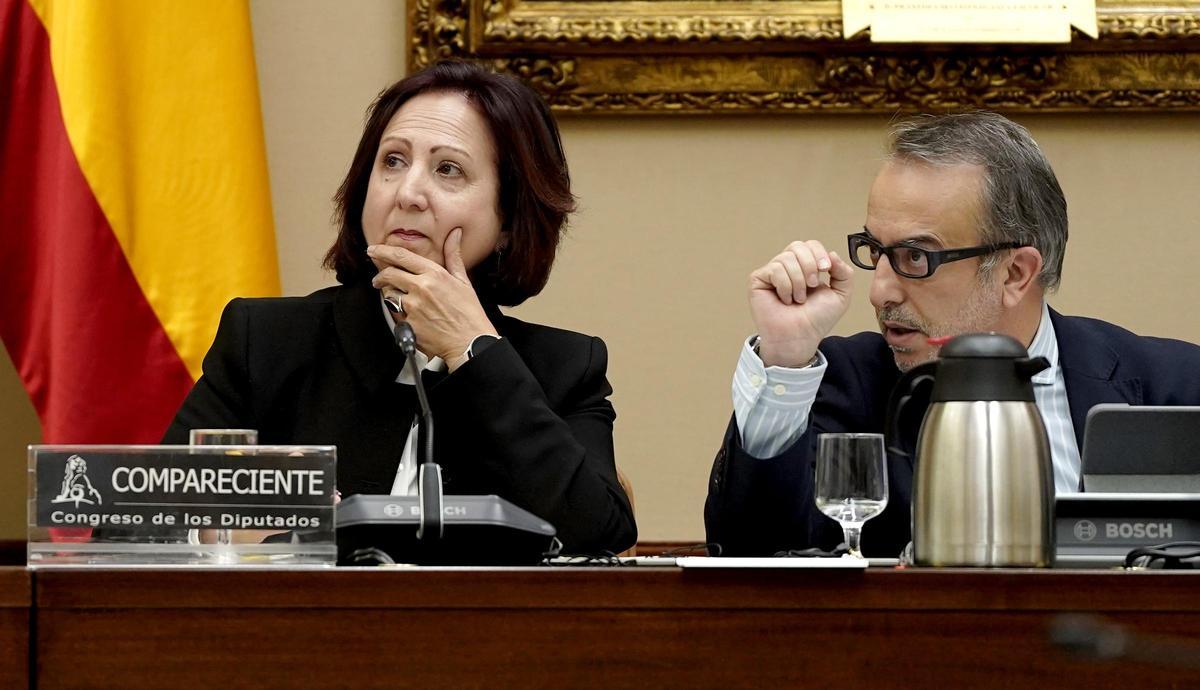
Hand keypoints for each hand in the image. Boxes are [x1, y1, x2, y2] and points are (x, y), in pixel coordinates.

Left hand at [368, 228, 498, 370]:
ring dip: (390, 296)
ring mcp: (413, 307)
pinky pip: (395, 315)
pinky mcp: (408, 324)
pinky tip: (412, 318)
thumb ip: (453, 255)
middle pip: (389, 274)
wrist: (470, 342)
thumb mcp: (463, 281)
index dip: (382, 251)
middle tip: (378, 279)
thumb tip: (454, 234)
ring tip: (401, 301)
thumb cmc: (469, 313)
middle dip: (380, 276)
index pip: (401, 256)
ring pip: (389, 295)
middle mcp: (421, 288)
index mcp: (434, 274)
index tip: (373, 250)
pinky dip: (400, 315)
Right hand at [748, 240, 854, 366]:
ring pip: (786, 259)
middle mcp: (787, 267)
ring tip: (798, 299)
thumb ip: (844, 273)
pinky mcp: (758, 280)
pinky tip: (786, 300)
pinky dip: (785, 287)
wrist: (800, 337)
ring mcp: (772, 273)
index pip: (810, 245)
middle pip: (797, 246)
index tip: (826, 270)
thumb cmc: (816, 320)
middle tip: (813, 286)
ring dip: (798, 282)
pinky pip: (775, 270)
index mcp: (805, 267)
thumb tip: (832, 254)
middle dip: (810, 266)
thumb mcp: (840, 295)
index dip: (819, 253)